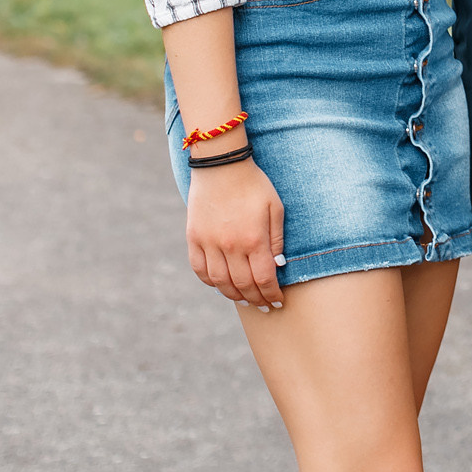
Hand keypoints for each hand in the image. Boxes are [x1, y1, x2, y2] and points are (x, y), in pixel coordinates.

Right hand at [185, 157, 285, 309]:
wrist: (221, 166)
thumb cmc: (254, 184)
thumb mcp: (275, 208)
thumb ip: (276, 239)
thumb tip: (277, 266)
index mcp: (254, 238)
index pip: (263, 279)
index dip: (271, 294)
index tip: (277, 301)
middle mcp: (230, 245)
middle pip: (242, 285)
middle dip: (256, 299)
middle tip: (263, 305)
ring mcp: (209, 243)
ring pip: (219, 282)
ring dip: (233, 295)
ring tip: (244, 298)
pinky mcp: (194, 238)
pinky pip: (200, 270)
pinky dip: (210, 282)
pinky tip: (221, 284)